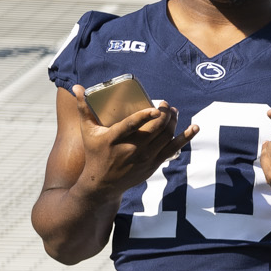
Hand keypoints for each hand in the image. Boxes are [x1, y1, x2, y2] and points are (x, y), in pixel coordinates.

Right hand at [70, 86, 191, 196]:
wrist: (103, 183)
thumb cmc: (95, 153)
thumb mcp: (87, 132)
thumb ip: (83, 108)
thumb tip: (76, 87)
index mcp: (114, 139)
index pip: (132, 126)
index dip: (145, 116)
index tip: (156, 108)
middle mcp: (131, 149)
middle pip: (155, 129)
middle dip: (165, 114)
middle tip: (165, 104)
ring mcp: (145, 157)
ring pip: (166, 137)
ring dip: (173, 122)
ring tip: (173, 111)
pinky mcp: (154, 164)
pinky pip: (173, 149)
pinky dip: (185, 137)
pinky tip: (194, 127)